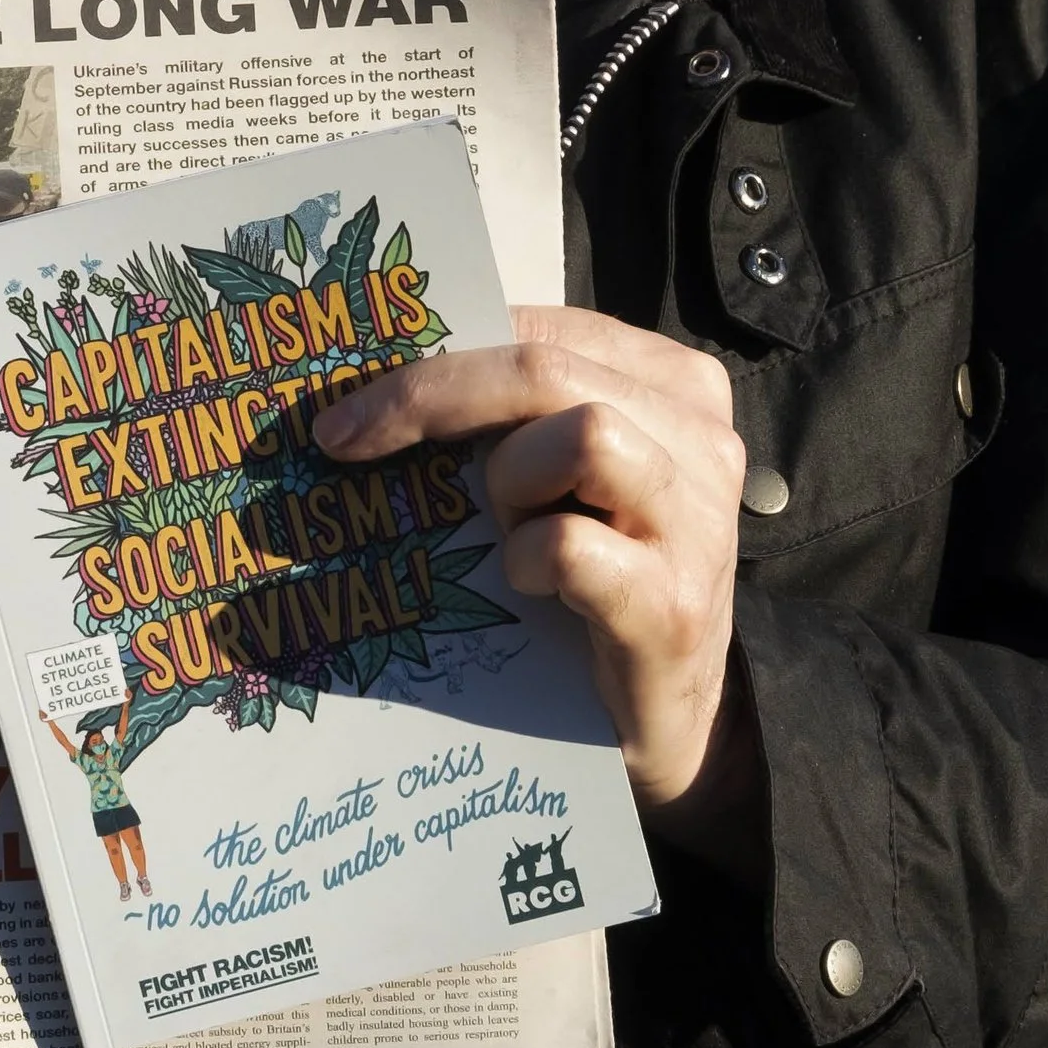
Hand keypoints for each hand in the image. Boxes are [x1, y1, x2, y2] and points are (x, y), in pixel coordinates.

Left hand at [312, 304, 755, 864]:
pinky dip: (527, 559)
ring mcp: (698, 521)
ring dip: (507, 480)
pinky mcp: (671, 603)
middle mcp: (702, 439)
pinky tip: (526, 585)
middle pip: (548, 367)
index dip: (440, 345)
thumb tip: (379, 369)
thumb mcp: (561, 478)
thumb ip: (513, 416)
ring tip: (503, 532)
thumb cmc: (594, 585)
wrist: (661, 723)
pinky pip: (570, 543)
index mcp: (672, 387)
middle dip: (431, 394)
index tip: (350, 391)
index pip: (544, 324)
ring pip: (581, 434)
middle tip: (345, 438)